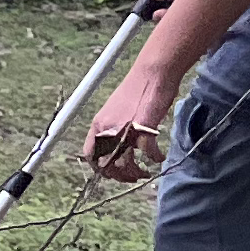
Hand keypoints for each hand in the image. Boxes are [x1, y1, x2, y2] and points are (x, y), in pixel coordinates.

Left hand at [87, 56, 176, 182]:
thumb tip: (115, 147)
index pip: (90, 154)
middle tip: (133, 177)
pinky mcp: (143, 127)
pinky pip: (148, 153)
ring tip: (144, 173)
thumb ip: (112, 128)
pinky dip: (155, 159)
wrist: (151, 73)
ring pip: (125, 163)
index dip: (100, 168)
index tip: (113, 174)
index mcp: (98, 124)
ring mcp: (124, 128)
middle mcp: (107, 128)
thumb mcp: (116, 112)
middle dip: (120, 176)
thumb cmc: (137, 91)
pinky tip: (159, 158)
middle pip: (107, 163)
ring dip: (135, 173)